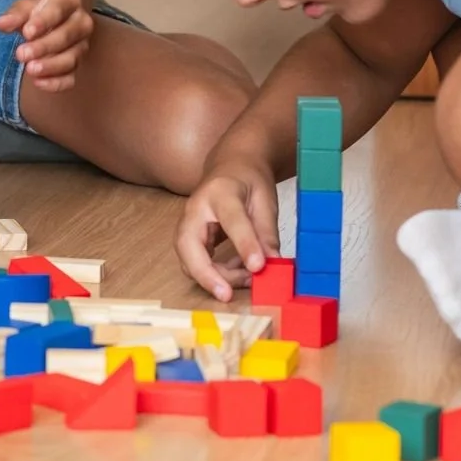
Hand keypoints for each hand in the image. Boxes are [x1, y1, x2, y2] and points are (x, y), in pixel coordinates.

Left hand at [0, 0, 93, 91]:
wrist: (52, 17)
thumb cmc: (37, 11)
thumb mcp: (25, 7)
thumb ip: (15, 15)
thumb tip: (1, 24)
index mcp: (70, 0)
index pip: (58, 10)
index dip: (43, 22)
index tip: (26, 33)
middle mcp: (81, 23)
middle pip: (66, 36)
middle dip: (44, 47)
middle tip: (21, 54)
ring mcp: (81, 45)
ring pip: (71, 59)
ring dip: (50, 66)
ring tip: (30, 70)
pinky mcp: (77, 65)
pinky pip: (71, 77)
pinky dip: (56, 83)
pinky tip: (38, 83)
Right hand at [176, 163, 281, 302]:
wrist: (231, 165)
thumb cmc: (248, 179)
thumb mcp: (265, 200)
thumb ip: (267, 232)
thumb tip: (272, 263)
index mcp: (220, 192)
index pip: (231, 220)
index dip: (245, 245)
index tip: (258, 267)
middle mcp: (196, 208)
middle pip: (189, 244)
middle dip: (205, 274)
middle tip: (226, 295)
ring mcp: (188, 223)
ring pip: (189, 258)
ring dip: (215, 277)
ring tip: (248, 279)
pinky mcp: (190, 237)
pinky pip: (196, 261)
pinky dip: (216, 273)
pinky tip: (240, 272)